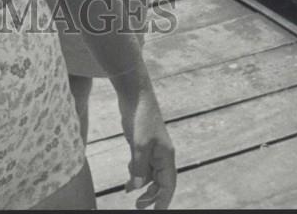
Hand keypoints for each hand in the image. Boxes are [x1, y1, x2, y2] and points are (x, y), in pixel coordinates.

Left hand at [118, 82, 176, 209]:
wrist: (134, 94)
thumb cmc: (141, 117)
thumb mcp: (139, 144)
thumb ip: (139, 167)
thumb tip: (138, 187)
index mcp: (166, 156)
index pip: (168, 185)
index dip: (164, 200)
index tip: (158, 212)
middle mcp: (161, 154)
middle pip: (159, 182)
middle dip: (150, 195)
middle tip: (138, 205)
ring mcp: (151, 148)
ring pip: (150, 173)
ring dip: (141, 184)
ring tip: (128, 191)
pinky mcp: (141, 143)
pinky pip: (142, 164)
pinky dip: (136, 171)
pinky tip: (128, 175)